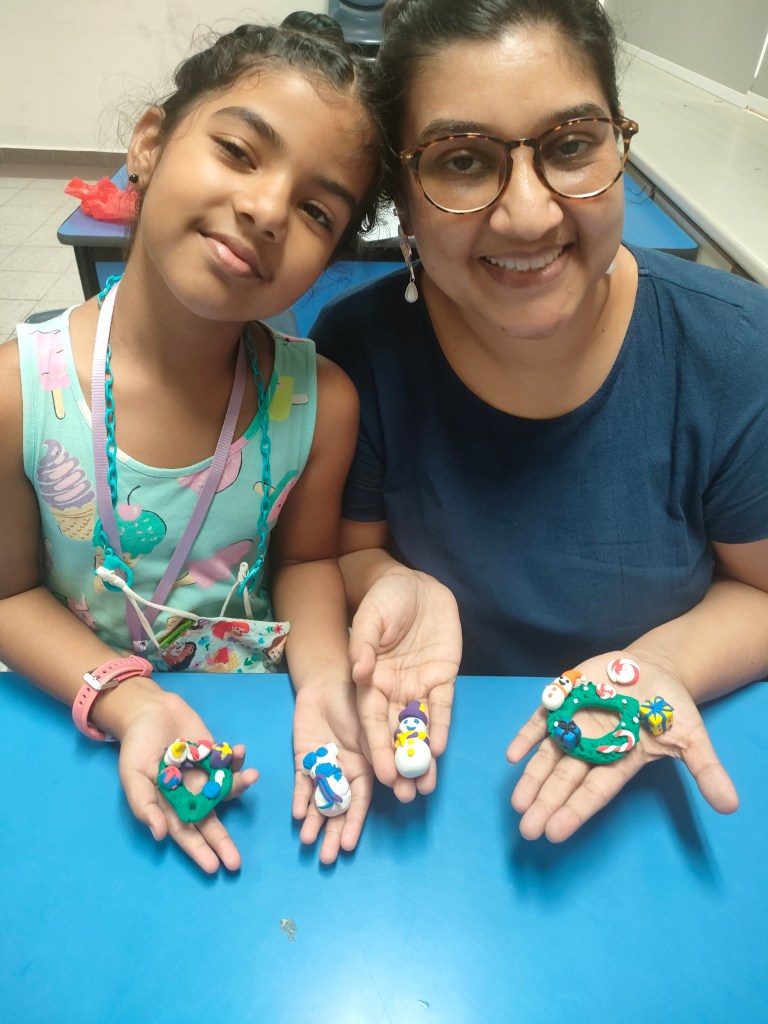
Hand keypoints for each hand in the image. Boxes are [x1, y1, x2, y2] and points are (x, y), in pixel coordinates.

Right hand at [116, 689, 257, 872]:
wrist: (149, 711)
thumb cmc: (136, 747)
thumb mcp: (132, 775)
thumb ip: (144, 805)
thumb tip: (160, 835)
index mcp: (169, 805)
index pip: (185, 833)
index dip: (199, 850)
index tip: (214, 867)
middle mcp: (190, 795)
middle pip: (209, 822)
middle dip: (223, 841)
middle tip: (236, 862)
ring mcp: (205, 775)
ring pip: (225, 790)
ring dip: (240, 785)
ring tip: (252, 777)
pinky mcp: (216, 755)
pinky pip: (229, 762)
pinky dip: (237, 759)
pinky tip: (239, 750)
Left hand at [292, 682, 372, 863]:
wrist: (330, 681)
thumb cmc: (360, 700)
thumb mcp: (373, 725)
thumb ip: (379, 750)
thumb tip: (395, 780)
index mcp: (367, 767)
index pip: (361, 801)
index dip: (355, 822)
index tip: (350, 844)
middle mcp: (345, 773)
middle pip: (339, 808)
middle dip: (333, 832)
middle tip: (327, 857)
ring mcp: (324, 768)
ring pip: (319, 801)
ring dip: (314, 822)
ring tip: (308, 844)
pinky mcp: (304, 760)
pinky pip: (302, 784)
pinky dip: (300, 798)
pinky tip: (297, 815)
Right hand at [349, 568, 460, 799]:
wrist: (416, 584)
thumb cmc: (385, 599)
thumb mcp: (371, 617)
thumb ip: (364, 644)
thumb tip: (359, 671)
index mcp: (369, 680)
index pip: (371, 720)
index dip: (377, 747)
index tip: (383, 774)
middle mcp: (392, 690)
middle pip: (395, 732)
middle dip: (400, 763)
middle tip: (406, 793)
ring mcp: (418, 685)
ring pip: (419, 727)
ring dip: (422, 755)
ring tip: (426, 786)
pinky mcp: (443, 678)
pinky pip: (442, 706)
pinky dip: (441, 726)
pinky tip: (440, 748)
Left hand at [507, 652, 738, 841]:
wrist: (654, 669)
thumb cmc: (669, 707)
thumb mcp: (691, 736)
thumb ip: (706, 769)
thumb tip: (732, 806)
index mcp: (620, 760)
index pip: (594, 791)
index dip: (575, 811)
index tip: (555, 833)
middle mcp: (593, 747)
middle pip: (565, 779)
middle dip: (546, 803)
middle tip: (527, 829)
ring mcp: (576, 724)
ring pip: (549, 755)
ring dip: (531, 778)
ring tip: (516, 803)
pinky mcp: (564, 699)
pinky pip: (541, 719)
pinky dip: (527, 735)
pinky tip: (512, 755)